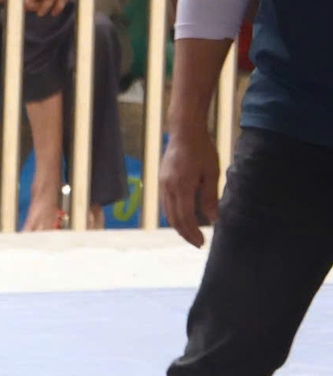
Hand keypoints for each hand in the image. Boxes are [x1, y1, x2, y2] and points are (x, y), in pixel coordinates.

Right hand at [161, 124, 219, 247]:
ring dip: (178, 226)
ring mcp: (163, 185)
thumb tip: (213, 219)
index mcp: (182, 187)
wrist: (184, 132)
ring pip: (168, 213)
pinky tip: (182, 217)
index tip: (202, 242)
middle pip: (174, 219)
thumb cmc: (202, 150)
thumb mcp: (212, 173)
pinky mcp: (162, 182)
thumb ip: (210, 197)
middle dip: (185, 233)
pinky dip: (174, 215)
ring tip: (190, 233)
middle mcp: (169, 189)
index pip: (185, 218)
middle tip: (197, 243)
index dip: (193, 233)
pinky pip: (166, 204)